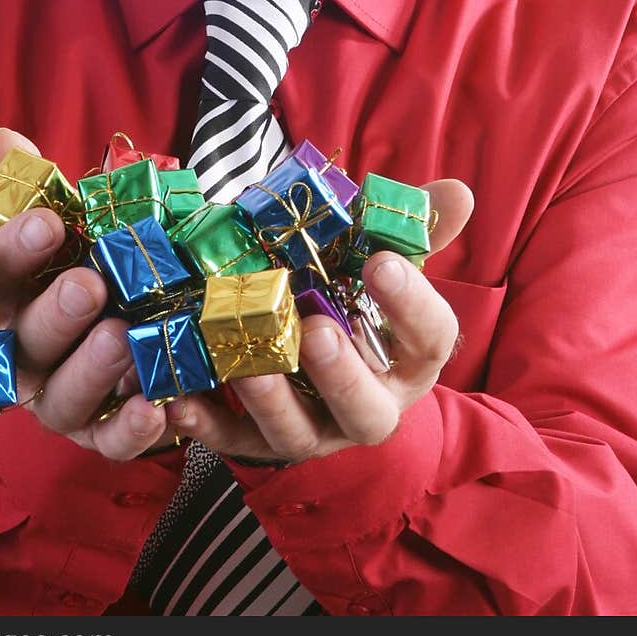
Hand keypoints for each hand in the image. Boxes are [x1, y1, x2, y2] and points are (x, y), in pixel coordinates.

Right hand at [0, 128, 169, 457]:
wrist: (120, 312)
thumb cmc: (75, 259)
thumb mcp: (58, 216)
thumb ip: (27, 181)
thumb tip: (2, 141)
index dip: (12, 250)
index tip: (48, 222)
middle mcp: (17, 355)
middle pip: (23, 341)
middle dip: (56, 314)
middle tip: (91, 285)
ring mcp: (55, 399)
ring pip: (63, 397)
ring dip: (93, 369)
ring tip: (126, 336)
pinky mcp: (98, 434)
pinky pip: (110, 443)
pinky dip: (132, 430)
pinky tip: (160, 406)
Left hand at [162, 178, 473, 463]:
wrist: (327, 361)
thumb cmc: (360, 302)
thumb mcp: (387, 263)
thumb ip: (415, 228)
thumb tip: (456, 193)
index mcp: (409, 359)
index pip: (430, 339)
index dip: (410, 304)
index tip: (380, 262)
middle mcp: (369, 404)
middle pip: (366, 409)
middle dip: (340, 374)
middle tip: (315, 331)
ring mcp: (316, 428)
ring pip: (297, 433)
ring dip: (270, 402)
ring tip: (244, 365)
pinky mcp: (262, 440)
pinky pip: (234, 442)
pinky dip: (207, 424)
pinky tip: (179, 399)